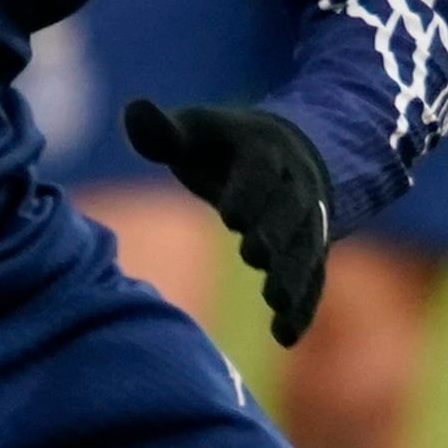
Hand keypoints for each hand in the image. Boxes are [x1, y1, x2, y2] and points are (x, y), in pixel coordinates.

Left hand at [123, 100, 332, 343]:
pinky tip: (284, 337)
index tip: (232, 216)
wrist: (296, 154)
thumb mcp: (196, 132)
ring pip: (307, 248)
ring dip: (294, 275)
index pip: (260, 171)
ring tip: (275, 303)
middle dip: (275, 233)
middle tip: (256, 257)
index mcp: (264, 149)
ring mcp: (309, 219)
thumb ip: (164, 132)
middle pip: (289, 211)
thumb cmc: (226, 148)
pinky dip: (303, 307)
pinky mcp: (313, 250)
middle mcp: (296, 184)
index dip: (249, 192)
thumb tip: (132, 109)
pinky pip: (314, 279)